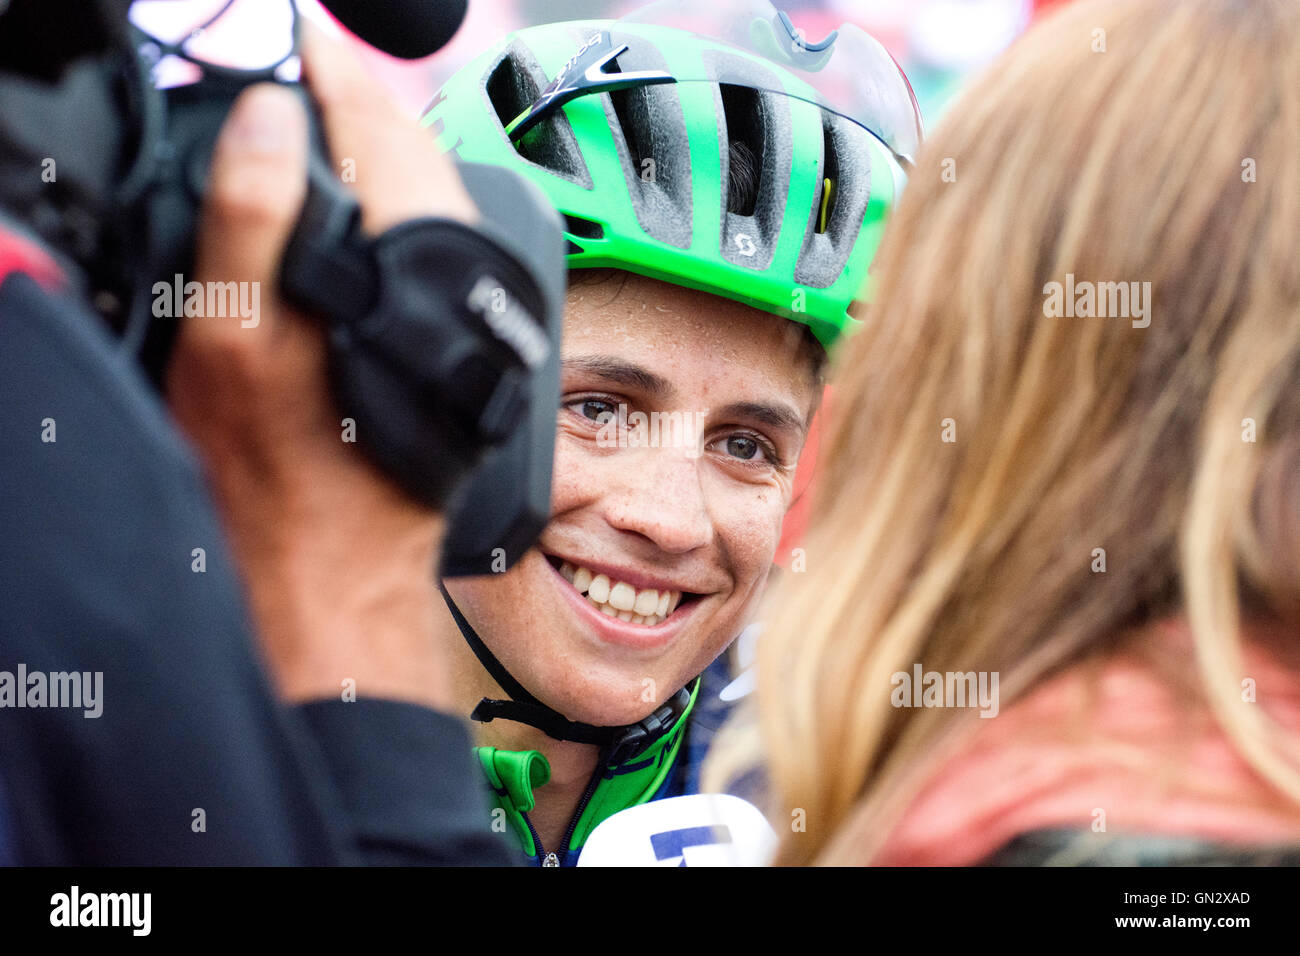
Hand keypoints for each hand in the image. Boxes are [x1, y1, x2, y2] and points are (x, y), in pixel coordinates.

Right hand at [167, 29, 477, 707]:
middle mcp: (453, 284)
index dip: (334, 74)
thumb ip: (255, 218)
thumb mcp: (236, 343)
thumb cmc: (282, 484)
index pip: (381, 125)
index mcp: (409, 265)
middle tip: (300, 79)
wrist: (335, 580)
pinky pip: (427, 255)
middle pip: (412, 157)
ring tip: (317, 135)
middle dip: (355, 110)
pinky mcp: (451, 348)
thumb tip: (276, 113)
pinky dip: (388, 220)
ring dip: (374, 161)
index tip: (297, 45)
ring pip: (426, 204)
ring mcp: (460, 317)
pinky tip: (354, 227)